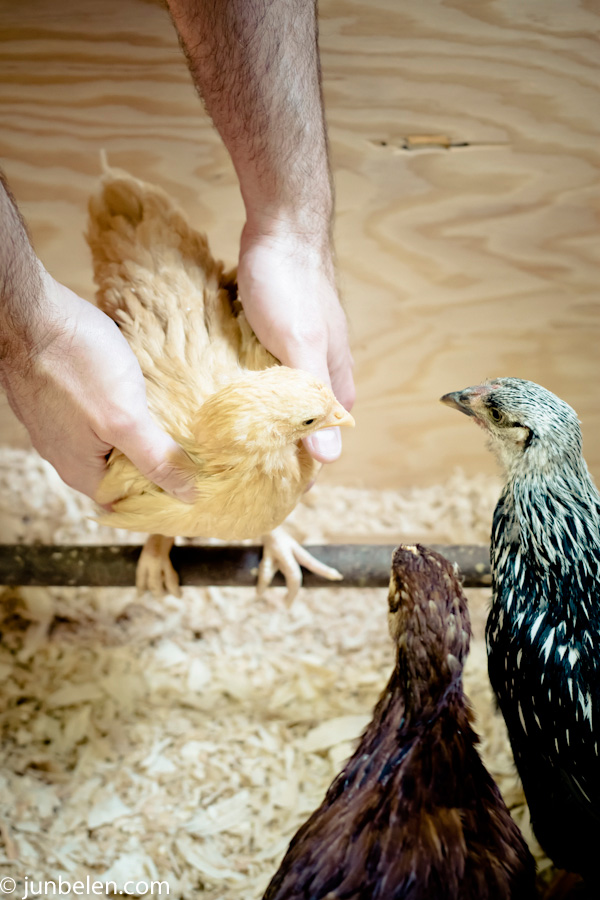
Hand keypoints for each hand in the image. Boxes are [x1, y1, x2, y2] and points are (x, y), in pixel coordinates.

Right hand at [2, 274, 196, 502]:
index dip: (161, 498)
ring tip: (175, 422)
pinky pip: (99, 416)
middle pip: (120, 473)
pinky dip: (123, 411)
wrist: (31, 313)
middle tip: (194, 451)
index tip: (194, 486)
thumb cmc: (74, 364)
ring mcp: (61, 424)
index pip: (127, 504)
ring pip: (110, 442)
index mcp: (81, 471)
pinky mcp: (62, 397)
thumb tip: (188, 494)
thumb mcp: (124, 419)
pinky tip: (145, 394)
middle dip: (154, 464)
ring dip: (140, 435)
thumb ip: (155, 458)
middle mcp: (66, 454)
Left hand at [238, 226, 354, 463]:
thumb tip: (327, 459)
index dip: (305, 468)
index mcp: (334, 380)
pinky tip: (221, 403)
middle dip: (277, 449)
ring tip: (226, 448)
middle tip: (240, 475)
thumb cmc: (294, 285)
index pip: (326, 439)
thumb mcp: (301, 344)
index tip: (273, 492)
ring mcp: (294, 354)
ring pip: (279, 401)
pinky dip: (245, 393)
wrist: (280, 226)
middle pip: (301, 423)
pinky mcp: (269, 337)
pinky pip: (260, 377)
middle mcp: (318, 372)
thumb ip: (312, 399)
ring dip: (259, 422)